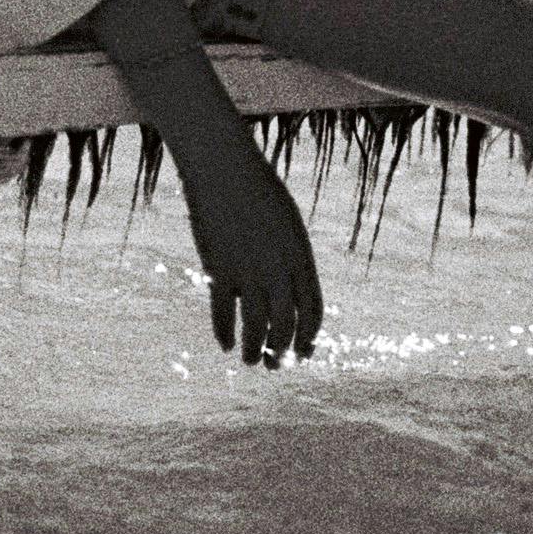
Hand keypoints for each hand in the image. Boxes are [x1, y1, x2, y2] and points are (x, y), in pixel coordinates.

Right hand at [173, 136, 323, 367]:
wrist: (225, 167)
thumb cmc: (258, 191)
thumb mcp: (286, 223)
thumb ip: (289, 257)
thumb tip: (284, 289)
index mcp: (301, 256)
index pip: (313, 309)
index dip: (308, 336)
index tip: (302, 352)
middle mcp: (279, 268)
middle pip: (286, 324)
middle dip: (283, 352)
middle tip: (276, 365)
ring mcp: (249, 269)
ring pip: (255, 326)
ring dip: (255, 351)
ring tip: (251, 361)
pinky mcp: (219, 268)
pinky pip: (223, 312)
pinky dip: (224, 332)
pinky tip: (226, 344)